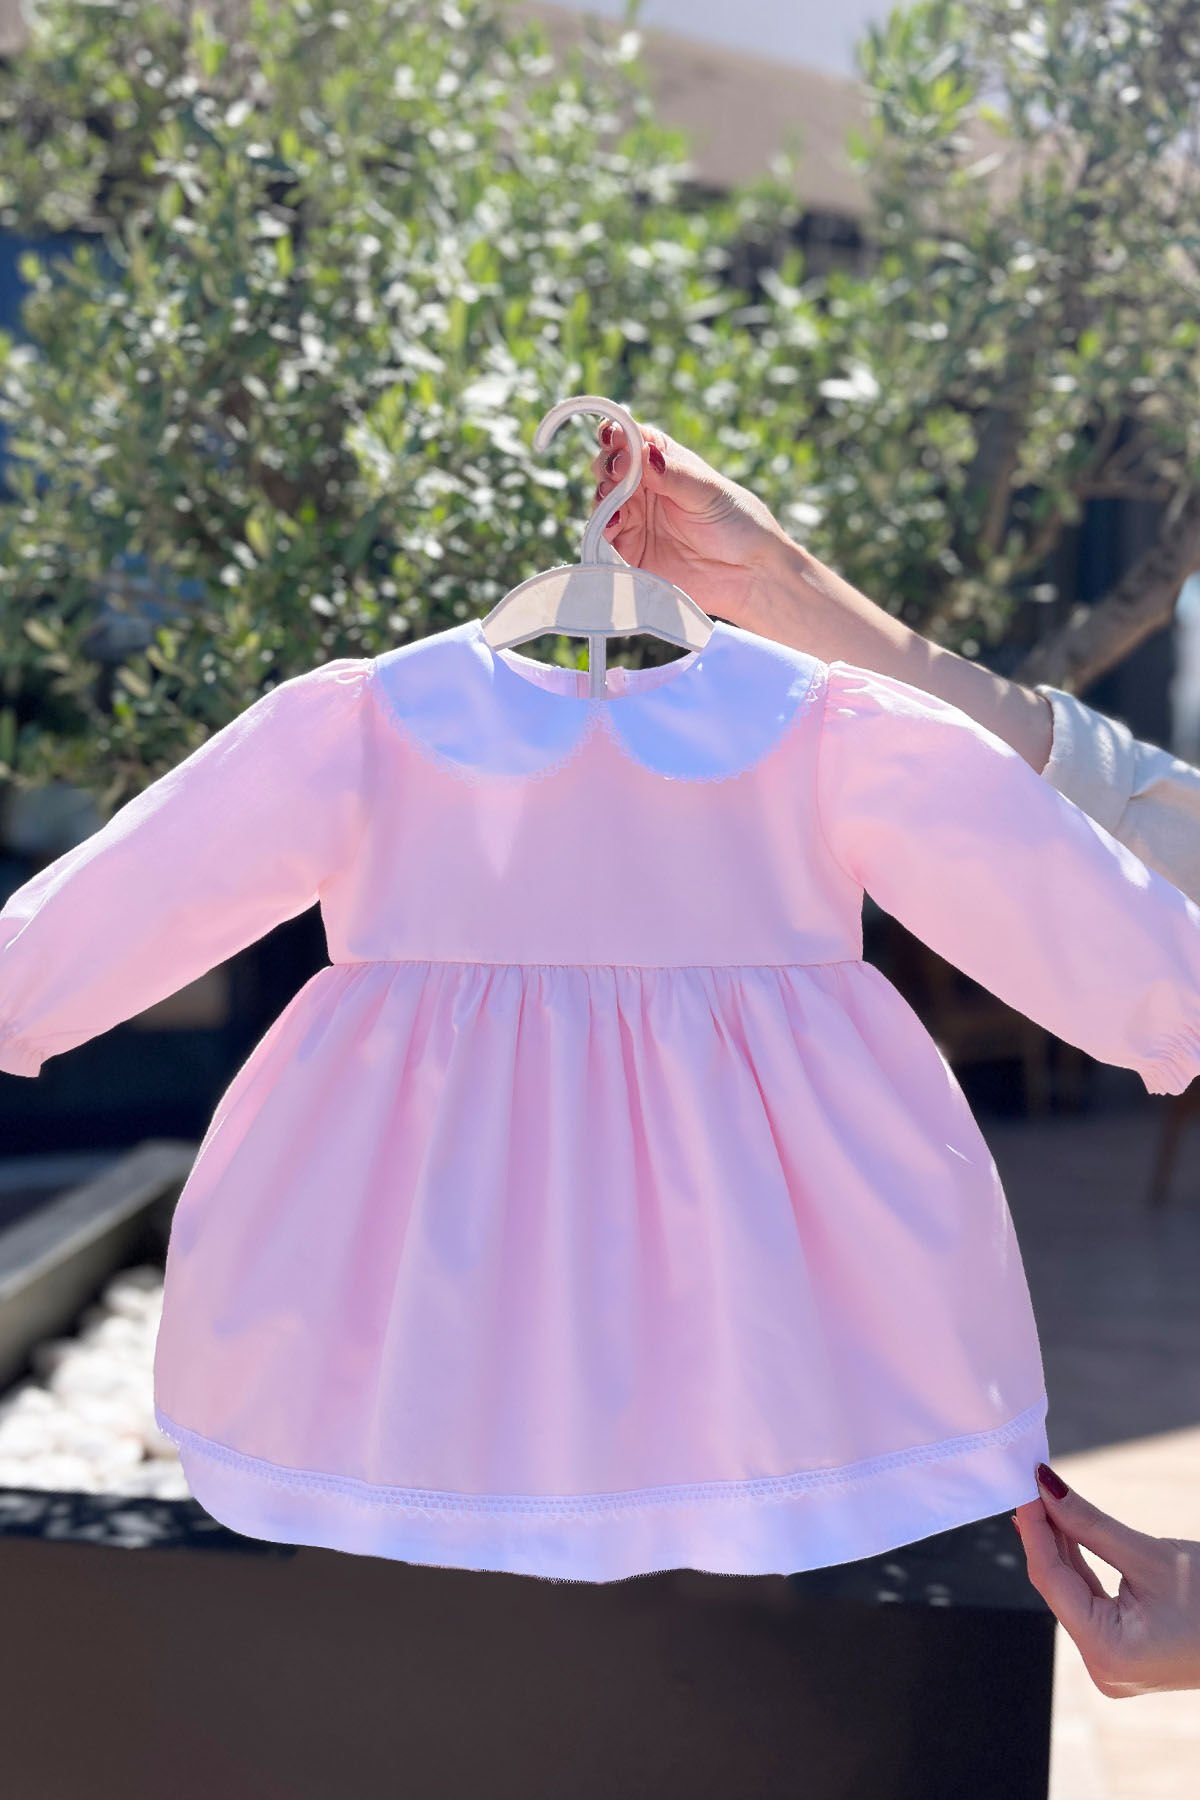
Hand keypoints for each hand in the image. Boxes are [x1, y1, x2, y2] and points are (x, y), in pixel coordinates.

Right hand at [589, 418, 793, 631]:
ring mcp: (634, 521)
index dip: (617, 434)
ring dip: (601, 496)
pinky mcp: (629, 554)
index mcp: (664, 463)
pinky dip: (601, 530)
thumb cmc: (738, 524)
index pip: (631, 439)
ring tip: (610, 498)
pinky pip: (603, 540)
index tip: (613, 437)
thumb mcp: (707, 492)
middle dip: (606, 465)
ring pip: (602, 502)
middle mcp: (644, 489)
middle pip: (609, 468)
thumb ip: (673, 474)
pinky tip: (611, 525)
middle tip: (616, 472)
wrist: (749, 576)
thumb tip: (642, 451)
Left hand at [1014, 1463, 1199, 1695]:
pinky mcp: (1123, 1652)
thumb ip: (1088, 1523)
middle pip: (1059, 1588)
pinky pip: (1090, 1603)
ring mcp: (1113, 1664)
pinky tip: (1065, 1531)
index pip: (1051, 1580)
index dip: (1035, 1529)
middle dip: (1046, 1535)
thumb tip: (1046, 1487)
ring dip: (1061, 1547)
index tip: (1025, 1488)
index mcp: (1106, 1653)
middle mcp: (1103, 1668)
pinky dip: (1080, 1567)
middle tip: (1033, 1487)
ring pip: (1072, 1593)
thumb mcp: (1148, 1555)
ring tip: (1044, 1501)